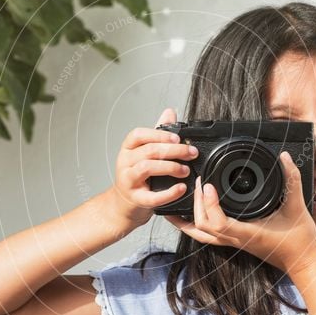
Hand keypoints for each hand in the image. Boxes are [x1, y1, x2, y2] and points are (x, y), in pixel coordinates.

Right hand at [105, 107, 198, 231]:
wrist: (124, 202)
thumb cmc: (137, 175)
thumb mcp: (145, 152)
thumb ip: (158, 133)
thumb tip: (170, 112)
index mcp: (128, 148)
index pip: (138, 135)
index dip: (159, 135)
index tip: (177, 138)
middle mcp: (125, 162)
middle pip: (149, 151)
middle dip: (174, 150)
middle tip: (191, 153)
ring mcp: (128, 180)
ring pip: (147, 168)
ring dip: (170, 167)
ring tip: (185, 170)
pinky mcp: (135, 198)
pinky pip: (152, 196)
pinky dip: (169, 193)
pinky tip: (180, 188)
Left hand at [165, 151, 315, 274]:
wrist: (302, 262)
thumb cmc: (299, 239)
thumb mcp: (297, 207)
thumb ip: (291, 180)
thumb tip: (285, 157)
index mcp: (248, 233)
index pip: (219, 223)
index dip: (209, 205)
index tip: (208, 185)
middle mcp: (236, 239)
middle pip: (203, 227)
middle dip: (196, 204)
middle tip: (199, 182)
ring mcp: (233, 242)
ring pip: (200, 235)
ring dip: (186, 219)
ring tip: (174, 202)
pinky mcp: (234, 242)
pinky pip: (207, 236)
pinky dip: (193, 226)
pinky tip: (187, 216)